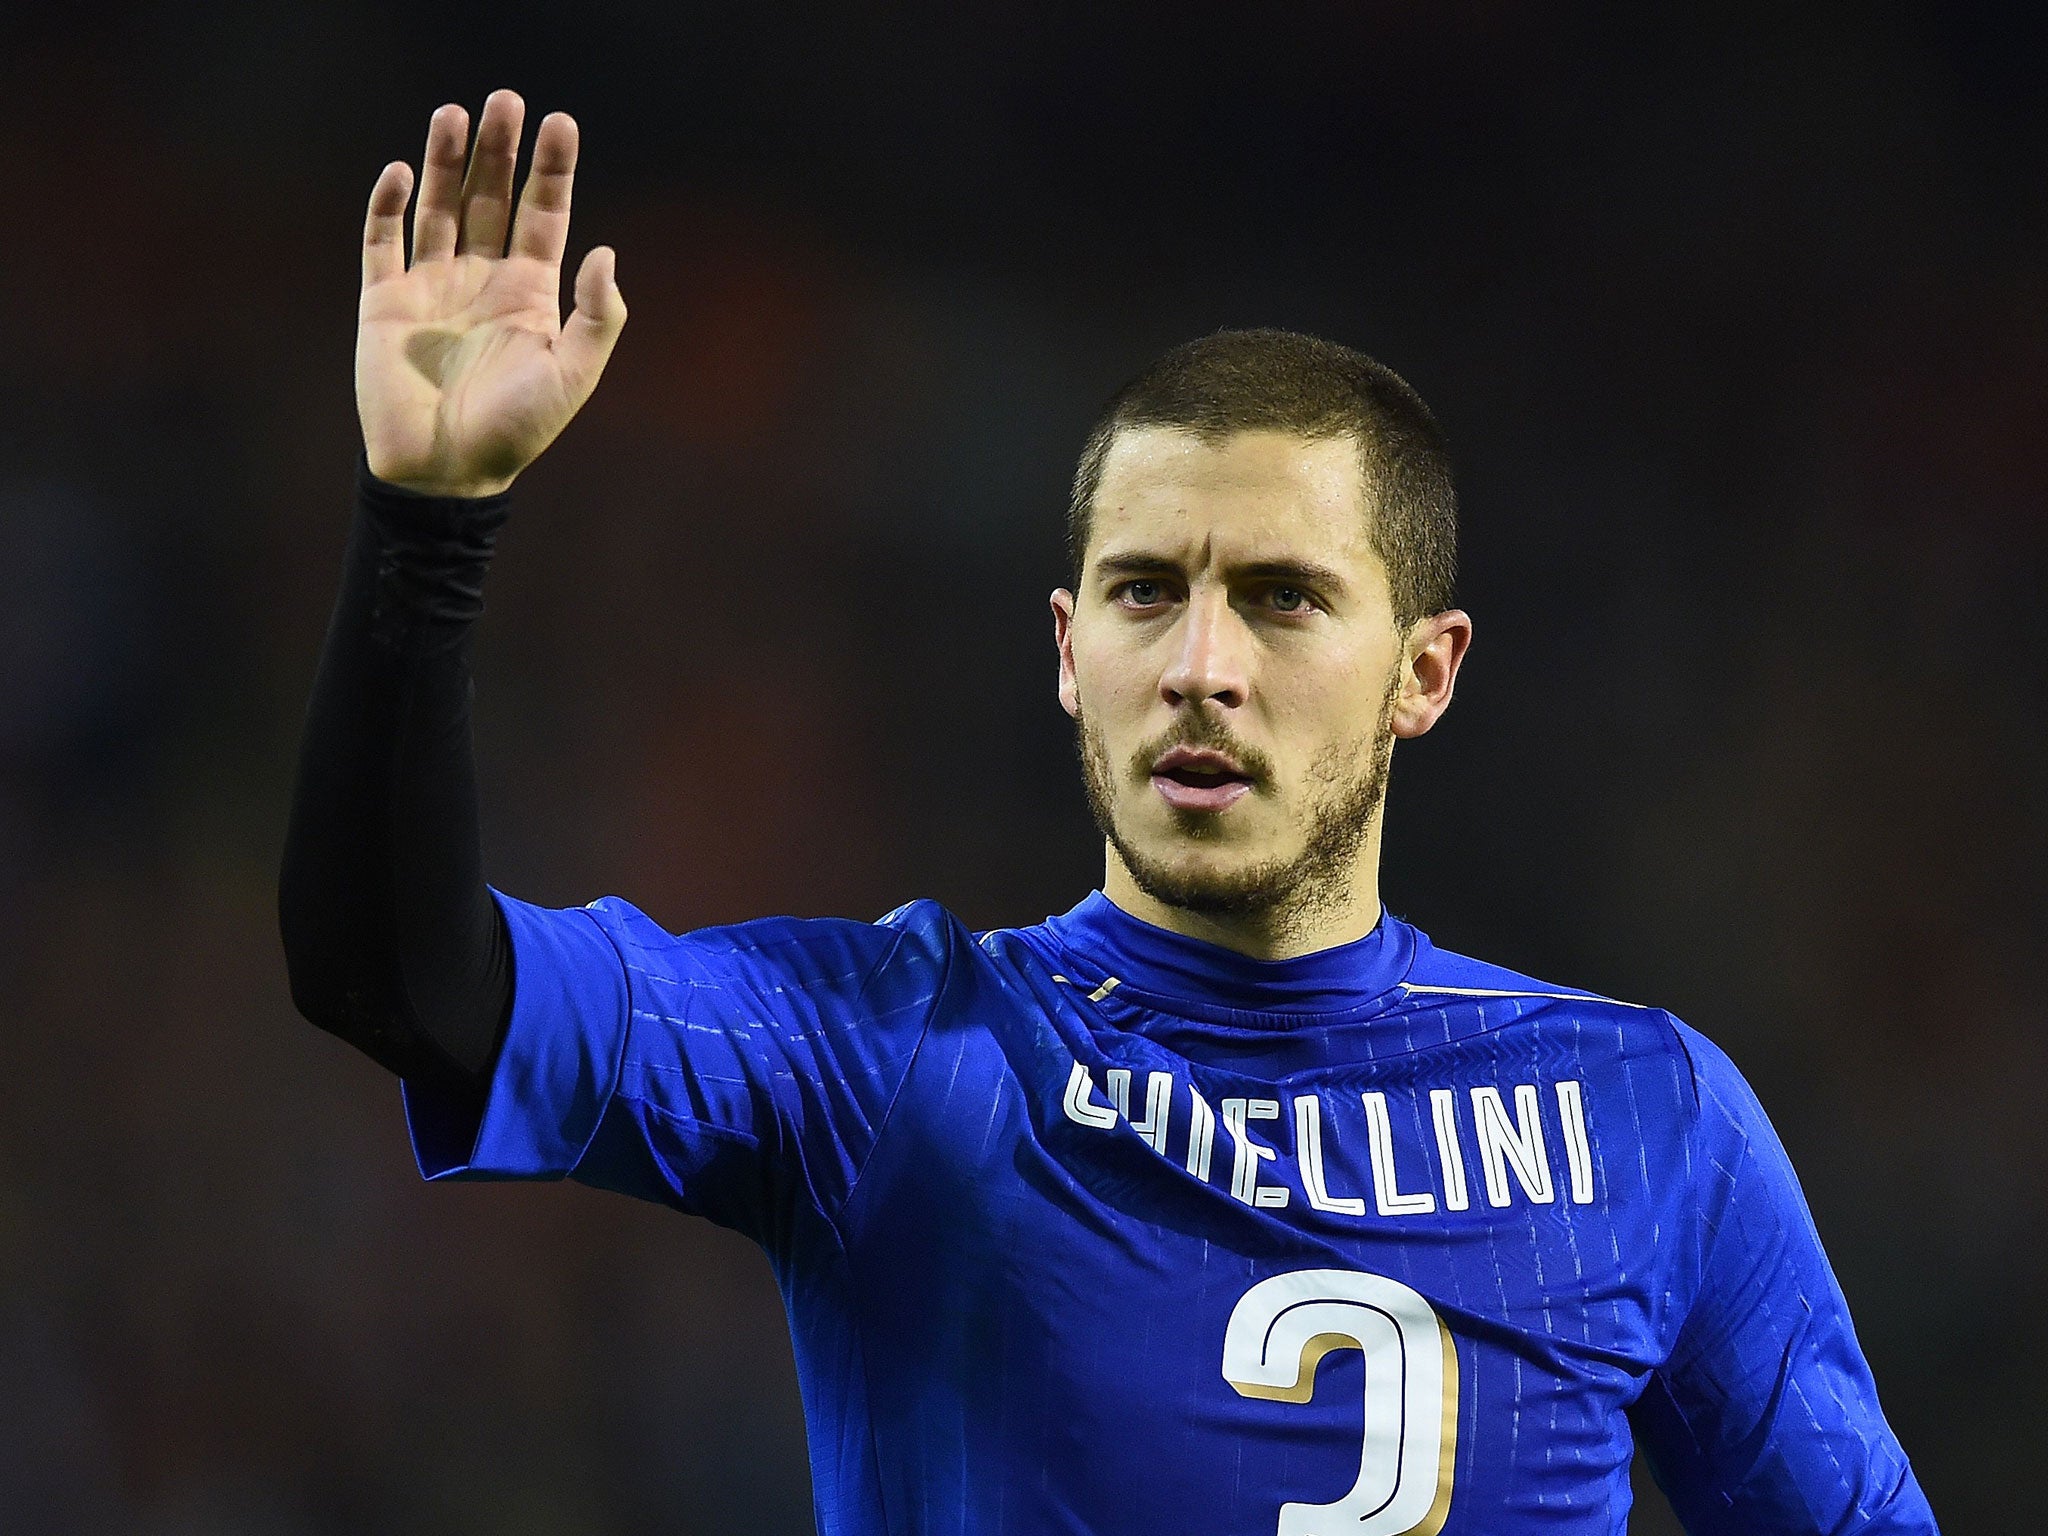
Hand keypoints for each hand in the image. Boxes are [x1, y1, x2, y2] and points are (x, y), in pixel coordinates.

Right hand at [356, 89, 626, 496]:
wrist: (445, 473)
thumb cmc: (515, 432)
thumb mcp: (572, 375)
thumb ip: (596, 316)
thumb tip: (604, 251)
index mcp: (530, 295)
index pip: (543, 216)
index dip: (553, 170)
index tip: (560, 122)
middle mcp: (482, 281)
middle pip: (490, 198)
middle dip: (499, 151)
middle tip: (505, 100)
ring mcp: (432, 287)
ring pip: (439, 208)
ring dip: (446, 161)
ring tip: (456, 115)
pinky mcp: (385, 302)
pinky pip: (383, 241)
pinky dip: (391, 205)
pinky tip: (405, 172)